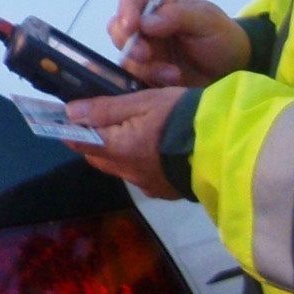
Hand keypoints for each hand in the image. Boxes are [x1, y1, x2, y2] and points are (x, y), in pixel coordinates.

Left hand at [65, 87, 184, 199]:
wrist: (227, 144)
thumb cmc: (182, 116)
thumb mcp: (144, 102)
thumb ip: (106, 109)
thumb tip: (70, 112)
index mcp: (119, 150)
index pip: (80, 144)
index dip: (70, 131)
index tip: (65, 120)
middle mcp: (129, 173)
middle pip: (98, 158)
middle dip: (95, 142)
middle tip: (104, 120)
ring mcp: (148, 185)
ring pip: (120, 169)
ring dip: (119, 153)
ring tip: (134, 131)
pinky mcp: (166, 191)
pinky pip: (142, 177)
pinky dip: (140, 163)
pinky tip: (155, 149)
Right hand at [108, 0, 249, 90]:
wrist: (236, 70)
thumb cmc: (223, 38)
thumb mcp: (207, 22)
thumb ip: (178, 17)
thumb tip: (145, 22)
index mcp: (160, 6)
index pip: (132, 0)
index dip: (126, 11)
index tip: (131, 27)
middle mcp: (147, 27)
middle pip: (119, 29)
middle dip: (128, 43)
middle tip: (145, 55)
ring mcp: (147, 52)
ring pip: (125, 57)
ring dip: (145, 67)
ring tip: (173, 74)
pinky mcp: (149, 74)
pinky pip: (136, 78)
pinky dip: (150, 81)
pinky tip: (173, 81)